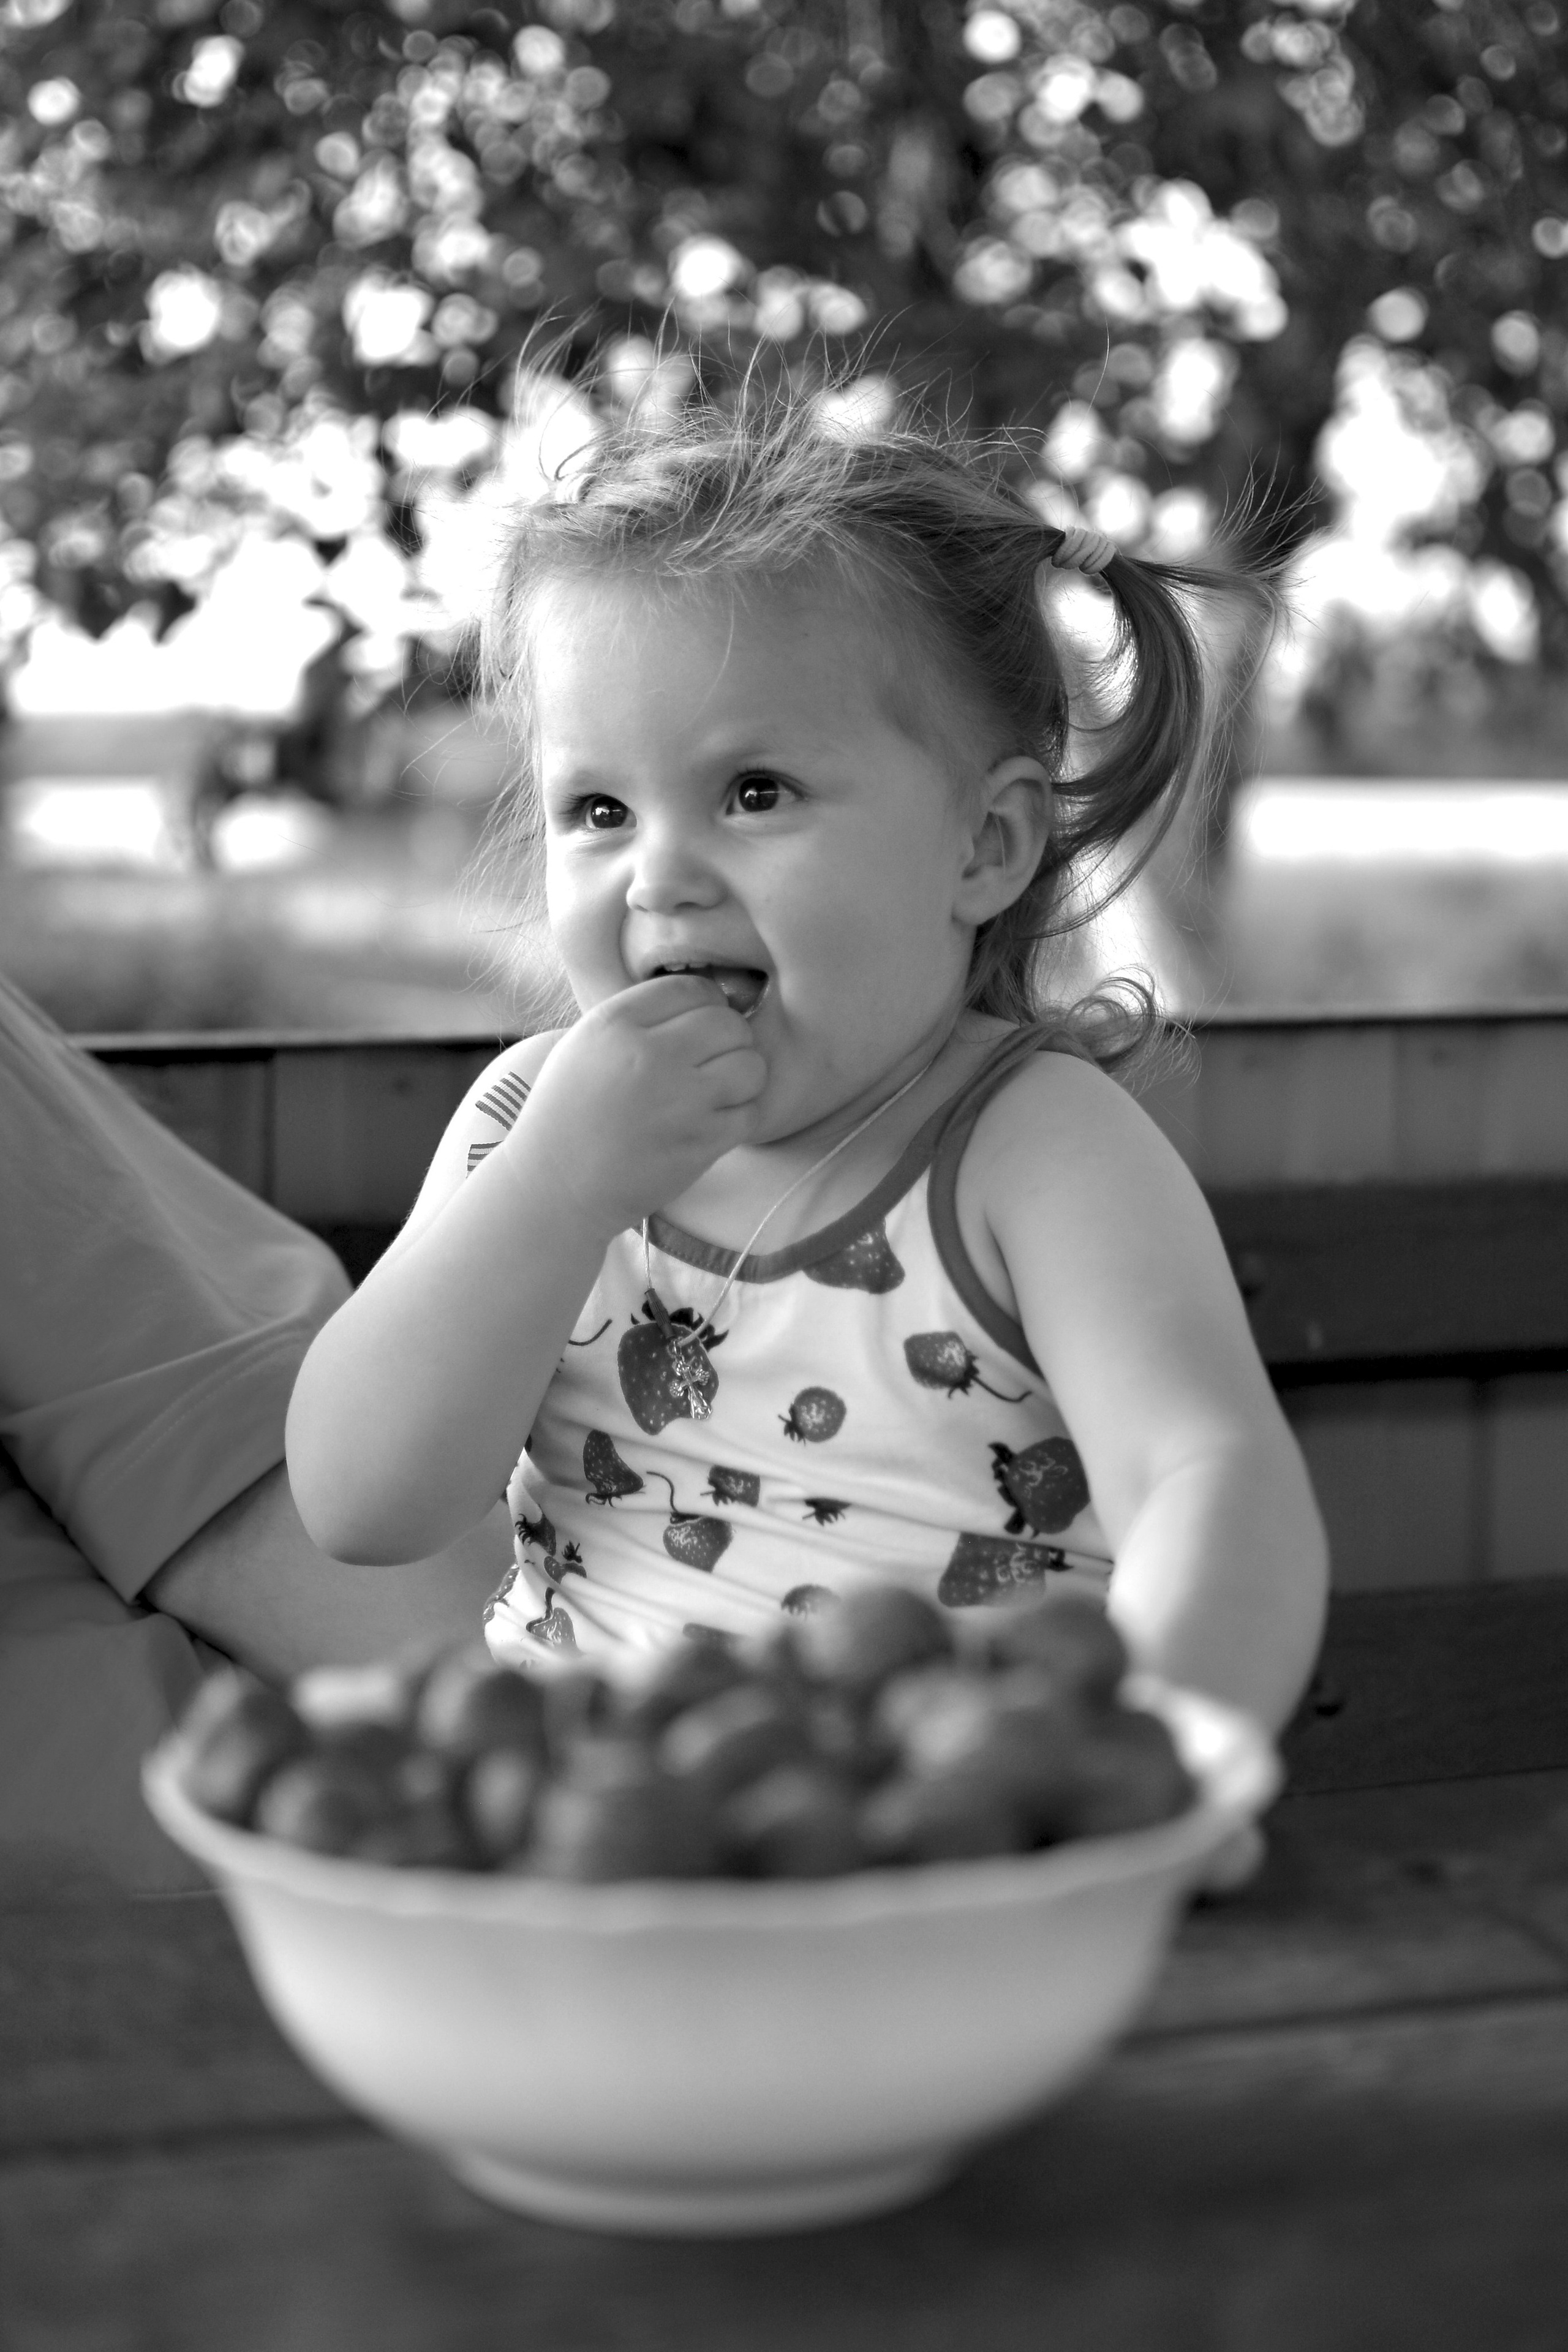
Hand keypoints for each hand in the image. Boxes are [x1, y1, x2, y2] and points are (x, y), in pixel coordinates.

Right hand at [507, 976, 767, 1233]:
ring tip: (720, 1088)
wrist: (557, 1186)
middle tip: (713, 1058)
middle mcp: (649, 1055)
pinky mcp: (700, 1143)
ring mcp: (679, 1101)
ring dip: (742, 1075)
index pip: (692, 988)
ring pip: (751, 1065)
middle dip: (729, 1038)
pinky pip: (750, 1111)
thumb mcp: (585, 1043)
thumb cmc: (570, 1113)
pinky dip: (740, 1115)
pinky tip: (716, 1120)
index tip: (700, 1024)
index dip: (706, 1003)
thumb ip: (640, 1016)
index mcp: (615, 1024)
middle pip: (728, 1022)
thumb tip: (708, 1001)